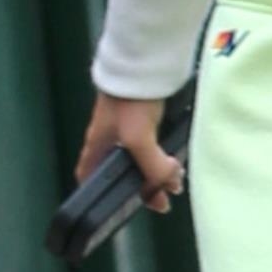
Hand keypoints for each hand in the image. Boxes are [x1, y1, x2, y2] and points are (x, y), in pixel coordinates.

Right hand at [77, 92, 184, 212]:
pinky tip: (178, 155)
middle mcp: (109, 140)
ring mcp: (126, 126)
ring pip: (141, 156)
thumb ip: (153, 165)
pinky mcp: (144, 114)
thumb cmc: (130, 101)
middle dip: (144, 185)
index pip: (92, 182)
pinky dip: (164, 151)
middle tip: (166, 196)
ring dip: (158, 169)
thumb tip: (170, 182)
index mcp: (97, 149)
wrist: (144, 62)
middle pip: (123, 171)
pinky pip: (154, 141)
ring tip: (177, 179)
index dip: (106, 198)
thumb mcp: (138, 139)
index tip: (125, 209)